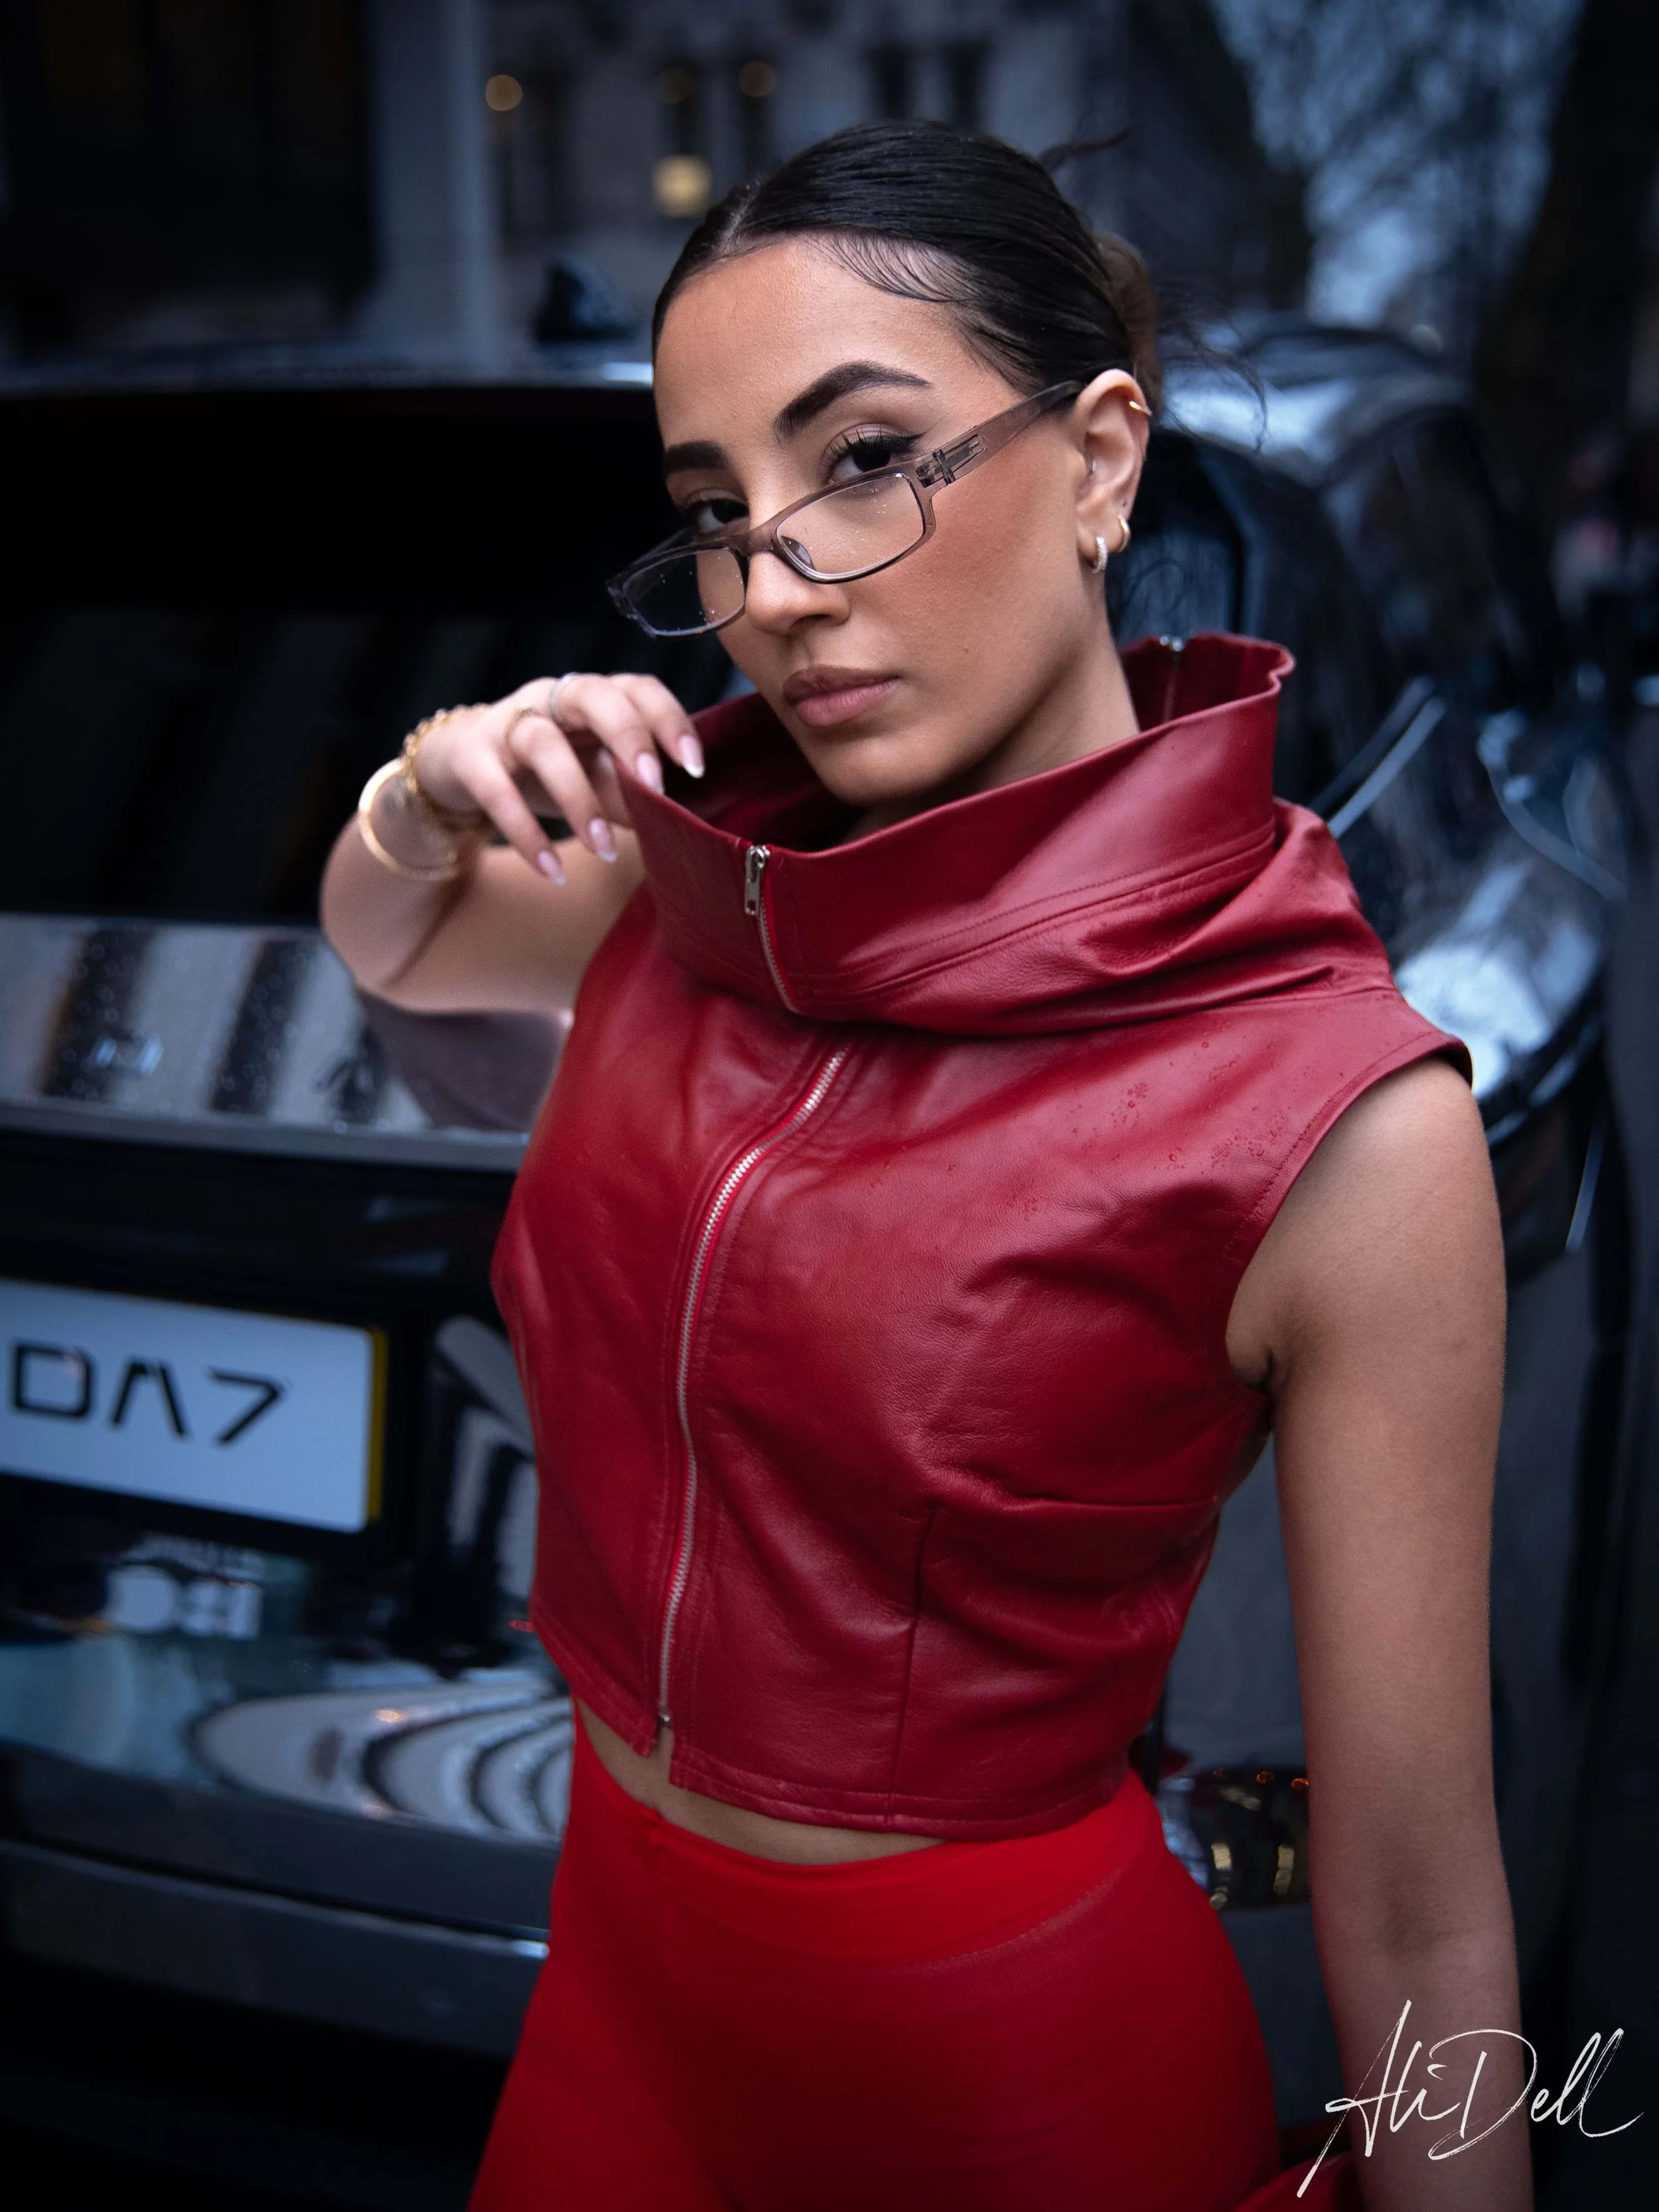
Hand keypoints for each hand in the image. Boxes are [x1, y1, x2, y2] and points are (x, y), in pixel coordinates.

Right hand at [408, 674, 703, 881]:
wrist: (459, 766)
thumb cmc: (543, 770)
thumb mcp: (593, 778)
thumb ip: (630, 793)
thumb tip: (677, 820)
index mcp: (594, 697)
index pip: (637, 689)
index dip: (669, 720)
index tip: (695, 766)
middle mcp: (552, 697)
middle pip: (593, 695)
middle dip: (629, 736)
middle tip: (655, 787)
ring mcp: (508, 722)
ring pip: (544, 743)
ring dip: (578, 799)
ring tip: (604, 850)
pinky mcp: (470, 755)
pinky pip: (496, 790)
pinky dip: (525, 833)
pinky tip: (552, 870)